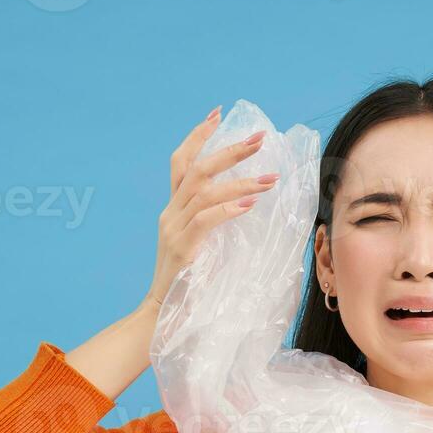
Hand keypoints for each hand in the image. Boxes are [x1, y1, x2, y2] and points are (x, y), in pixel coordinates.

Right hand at [141, 105, 279, 310]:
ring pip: (204, 192)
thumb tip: (248, 205)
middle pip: (195, 168)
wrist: (162, 318)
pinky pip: (205, 220)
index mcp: (173, 211)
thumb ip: (215, 225)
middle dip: (229, 150)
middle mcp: (170, 214)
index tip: (218, 113)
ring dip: (240, 181)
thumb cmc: (189, 286)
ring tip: (270, 177)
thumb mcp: (202, 248)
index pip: (181, 162)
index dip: (198, 135)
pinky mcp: (181, 250)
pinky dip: (228, 209)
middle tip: (260, 138)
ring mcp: (173, 230)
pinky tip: (249, 204)